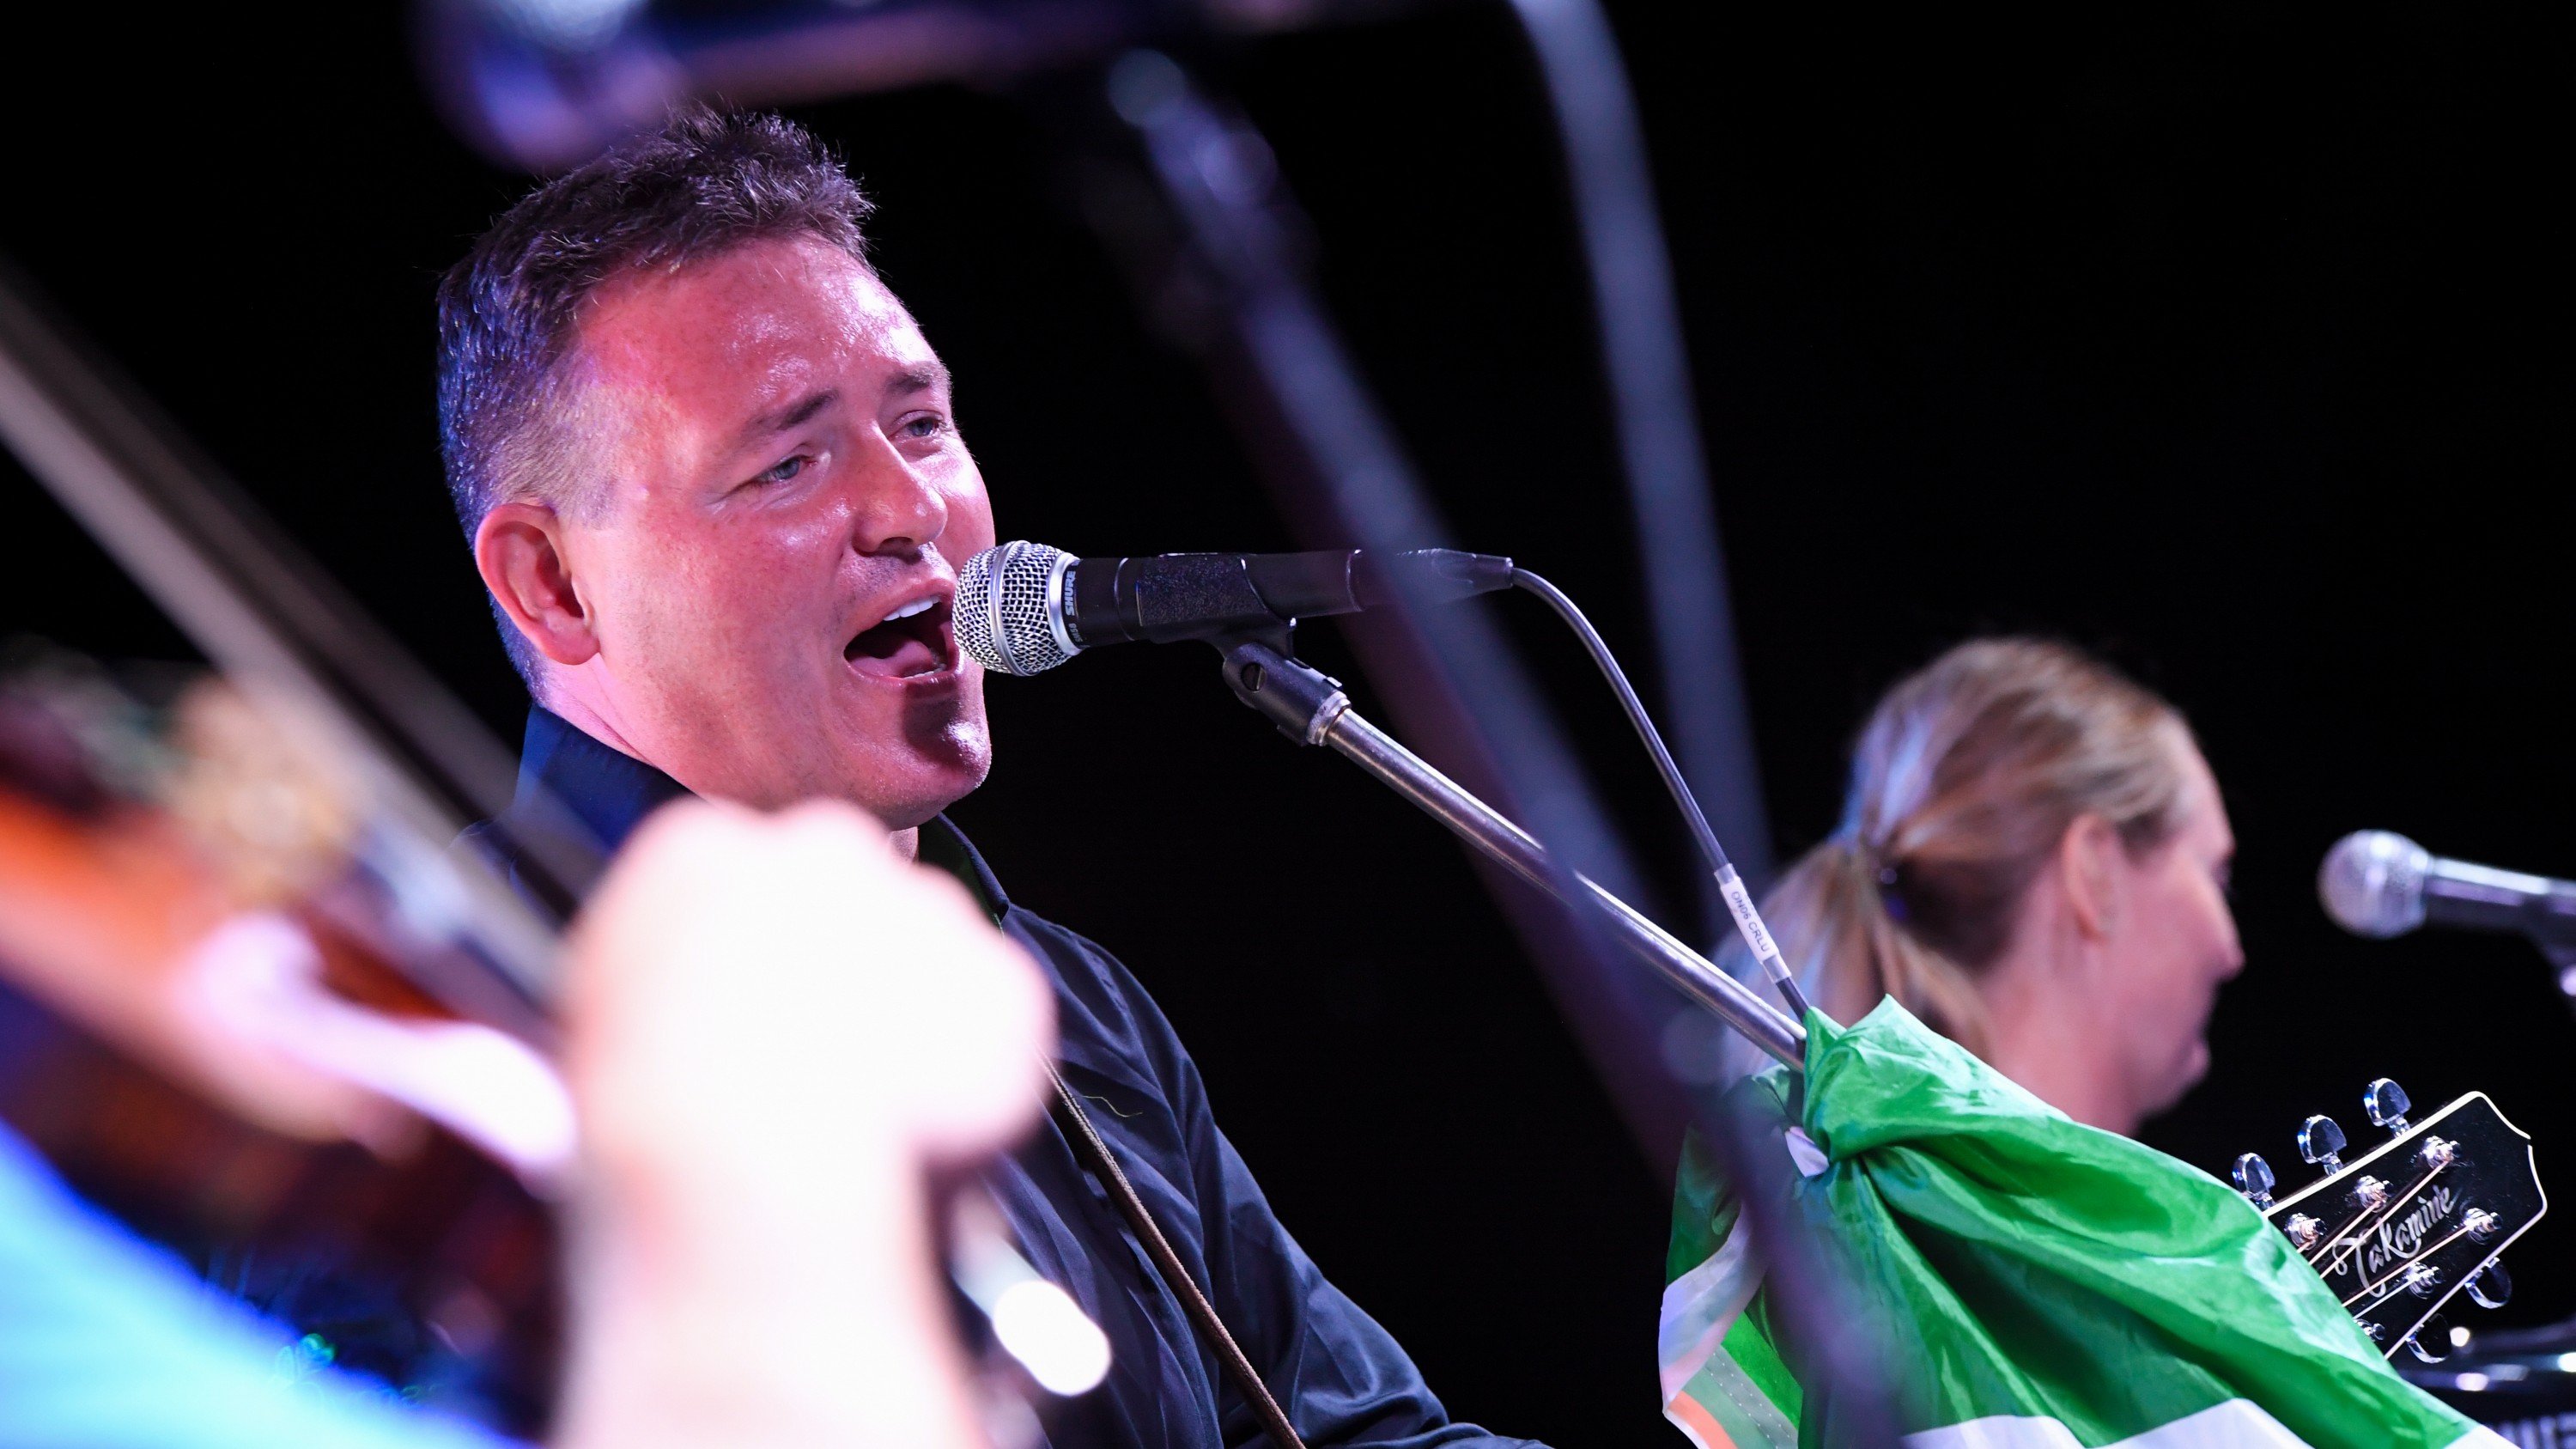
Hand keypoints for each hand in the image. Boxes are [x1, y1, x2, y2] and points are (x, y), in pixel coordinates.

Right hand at [554, 798, 1052, 1448]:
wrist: (746, 1173)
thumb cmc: (651, 1121)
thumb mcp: (601, 1022)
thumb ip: (669, 976)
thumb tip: (705, 997)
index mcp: (704, 850)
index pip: (744, 881)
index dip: (759, 958)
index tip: (759, 1016)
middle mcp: (823, 849)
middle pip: (848, 898)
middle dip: (846, 969)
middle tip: (822, 1063)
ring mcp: (923, 908)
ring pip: (929, 956)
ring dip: (912, 1020)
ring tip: (863, 1116)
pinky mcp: (999, 980)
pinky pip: (992, 1024)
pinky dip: (973, 1077)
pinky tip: (919, 1130)